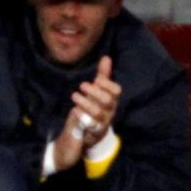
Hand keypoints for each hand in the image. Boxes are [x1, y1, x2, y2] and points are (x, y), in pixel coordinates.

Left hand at [53, 56, 120, 170]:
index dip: (107, 84)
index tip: (96, 79)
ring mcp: (102, 122)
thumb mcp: (97, 91)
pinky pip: (89, 125)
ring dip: (86, 103)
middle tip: (82, 85)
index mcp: (111, 100)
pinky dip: (82, 117)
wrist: (89, 133)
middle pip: (108, 101)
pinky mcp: (92, 131)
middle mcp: (109, 111)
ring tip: (74, 96)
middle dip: (95, 92)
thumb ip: (102, 76)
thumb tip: (106, 58)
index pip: (116, 91)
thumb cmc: (94, 107)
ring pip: (99, 113)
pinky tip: (74, 111)